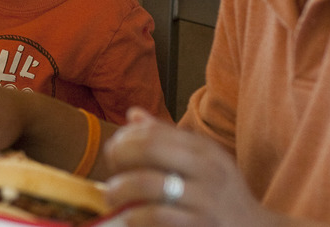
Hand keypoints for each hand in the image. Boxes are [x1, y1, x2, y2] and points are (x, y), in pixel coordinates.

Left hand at [103, 108, 294, 225]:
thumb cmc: (219, 195)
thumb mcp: (201, 162)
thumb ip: (166, 139)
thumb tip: (133, 114)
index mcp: (204, 149)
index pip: (155, 131)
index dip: (125, 138)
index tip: (113, 152)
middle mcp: (207, 168)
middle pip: (150, 149)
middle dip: (120, 157)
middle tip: (110, 171)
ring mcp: (205, 198)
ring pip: (150, 184)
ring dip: (121, 189)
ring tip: (112, 197)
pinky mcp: (200, 225)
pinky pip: (158, 216)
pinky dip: (136, 216)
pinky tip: (130, 218)